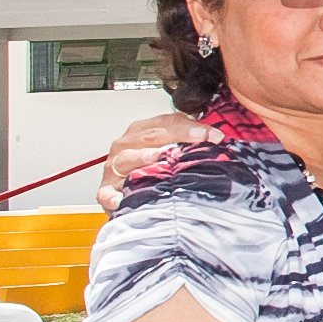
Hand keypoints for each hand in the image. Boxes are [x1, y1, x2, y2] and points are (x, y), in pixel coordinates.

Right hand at [96, 113, 219, 210]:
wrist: (124, 193)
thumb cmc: (151, 169)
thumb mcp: (171, 149)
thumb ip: (190, 140)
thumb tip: (216, 138)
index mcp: (141, 131)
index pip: (167, 123)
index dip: (191, 127)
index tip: (212, 135)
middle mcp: (126, 146)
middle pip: (150, 137)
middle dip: (176, 136)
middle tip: (197, 141)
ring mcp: (115, 168)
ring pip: (127, 158)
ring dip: (143, 157)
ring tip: (158, 158)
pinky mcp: (106, 190)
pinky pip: (106, 193)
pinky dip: (112, 195)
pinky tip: (122, 198)